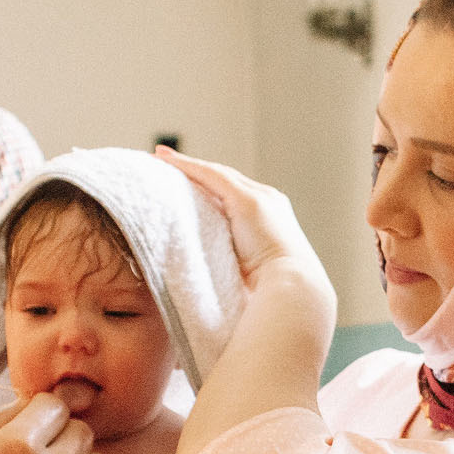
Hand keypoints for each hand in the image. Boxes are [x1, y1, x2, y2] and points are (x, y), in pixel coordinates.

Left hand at [153, 146, 334, 302]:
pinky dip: (187, 166)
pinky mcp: (247, 200)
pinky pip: (210, 175)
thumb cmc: (273, 295)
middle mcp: (269, 202)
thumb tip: (212, 284)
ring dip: (187, 165)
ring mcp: (260, 198)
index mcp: (272, 222)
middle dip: (198, 173)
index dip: (211, 191)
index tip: (188, 191)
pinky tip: (165, 159)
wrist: (293, 291)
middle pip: (226, 181)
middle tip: (165, 166)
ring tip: (160, 158)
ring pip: (216, 174)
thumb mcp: (250, 277)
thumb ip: (234, 267)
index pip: (236, 199)